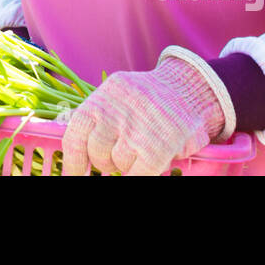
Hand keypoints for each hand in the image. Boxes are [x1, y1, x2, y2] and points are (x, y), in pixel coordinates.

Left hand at [61, 49, 230, 175]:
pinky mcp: (156, 148)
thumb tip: (77, 153)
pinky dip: (141, 172)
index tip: (75, 174)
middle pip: (97, 152)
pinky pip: (137, 174)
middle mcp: (116, 113)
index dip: (73, 162)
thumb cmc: (151, 99)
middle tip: (121, 152)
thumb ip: (98, 118)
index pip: (75, 136)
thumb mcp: (118, 95)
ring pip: (118, 163)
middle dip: (106, 159)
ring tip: (141, 148)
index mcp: (103, 98)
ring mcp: (136, 131)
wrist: (190, 90)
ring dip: (127, 163)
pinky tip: (149, 162)